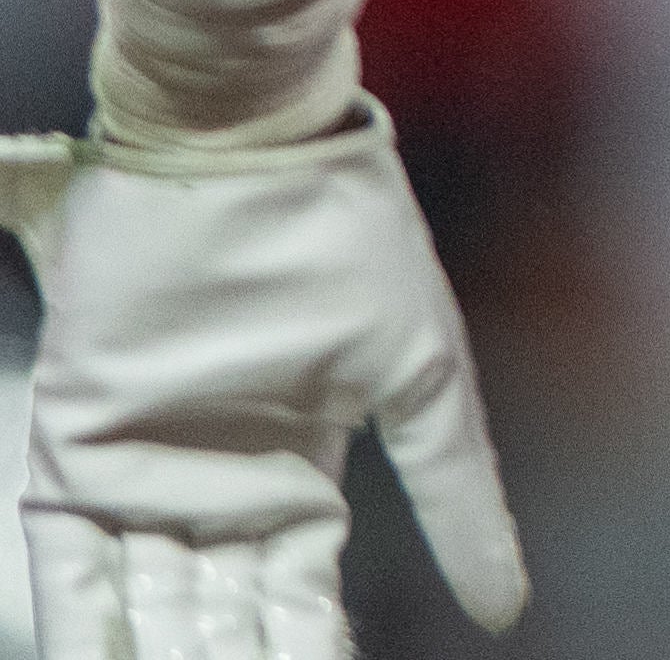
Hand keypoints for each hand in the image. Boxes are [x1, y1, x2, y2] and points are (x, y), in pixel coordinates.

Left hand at [5, 107, 523, 652]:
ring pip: (147, 603)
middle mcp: (212, 481)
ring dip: (165, 654)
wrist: (242, 155)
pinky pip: (70, 568)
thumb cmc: (344, 241)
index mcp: (296, 467)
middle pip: (220, 610)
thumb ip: (456, 492)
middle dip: (236, 658)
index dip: (309, 643)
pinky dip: (83, 629)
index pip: (297, 588)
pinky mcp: (72, 453)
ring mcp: (139, 471)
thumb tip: (505, 606)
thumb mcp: (422, 371)